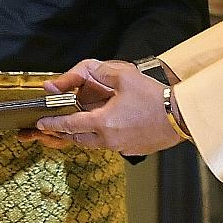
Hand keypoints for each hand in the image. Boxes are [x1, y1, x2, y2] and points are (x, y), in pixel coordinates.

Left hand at [34, 59, 184, 155]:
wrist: (182, 115)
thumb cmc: (154, 96)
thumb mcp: (123, 76)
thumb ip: (97, 73)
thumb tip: (76, 76)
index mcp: (102, 123)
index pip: (69, 125)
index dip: (52, 123)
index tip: (40, 124)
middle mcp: (109, 139)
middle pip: (78, 138)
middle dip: (65, 131)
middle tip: (55, 126)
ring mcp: (122, 147)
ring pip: (94, 144)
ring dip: (83, 135)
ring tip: (79, 125)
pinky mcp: (133, 149)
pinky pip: (110, 145)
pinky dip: (102, 137)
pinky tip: (107, 127)